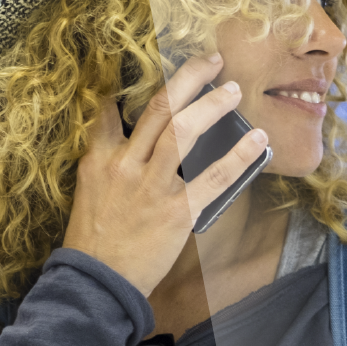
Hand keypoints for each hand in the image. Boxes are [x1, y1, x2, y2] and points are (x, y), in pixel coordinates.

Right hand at [62, 54, 268, 296]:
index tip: (157, 67)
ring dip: (213, 105)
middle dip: (189, 77)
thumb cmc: (94, 239)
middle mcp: (126, 164)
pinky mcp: (176, 213)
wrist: (95, 284)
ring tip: (233, 89)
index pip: (111, 110)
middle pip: (161, 107)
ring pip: (184, 131)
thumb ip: (107, 158)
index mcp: (101, 158)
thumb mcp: (88, 191)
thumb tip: (128, 131)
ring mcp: (152, 187)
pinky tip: (258, 141)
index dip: (133, 85)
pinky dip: (239, 156)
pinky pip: (214, 178)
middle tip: (212, 60)